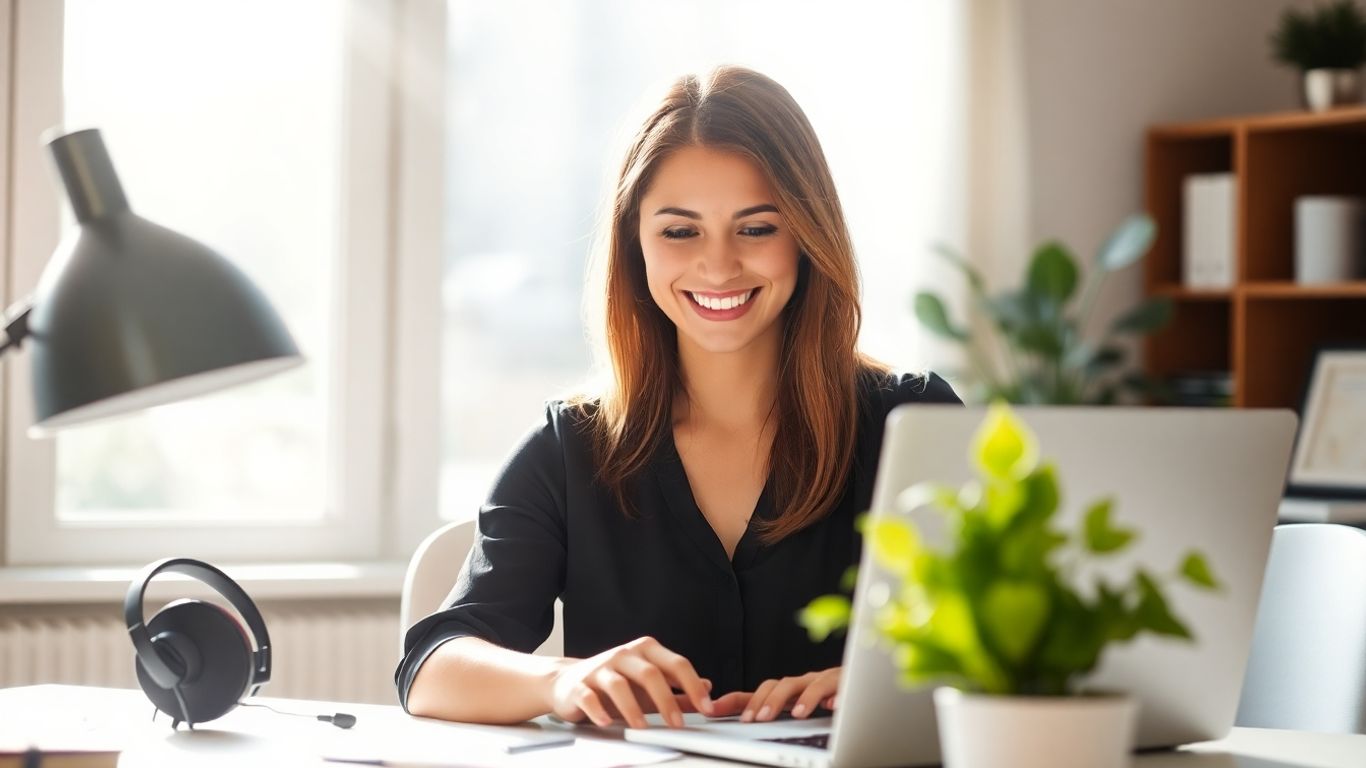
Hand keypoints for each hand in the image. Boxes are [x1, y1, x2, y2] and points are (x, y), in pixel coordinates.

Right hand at [546, 636, 713, 728]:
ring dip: (633, 708)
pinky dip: (598, 710)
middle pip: (650, 673)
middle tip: (677, 724)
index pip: (676, 663)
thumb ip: (678, 690)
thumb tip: (707, 689)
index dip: (692, 685)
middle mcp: (624, 655)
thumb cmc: (615, 684)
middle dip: (666, 700)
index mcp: (646, 651)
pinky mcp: (579, 685)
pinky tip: (607, 722)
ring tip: (643, 727)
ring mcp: (600, 668)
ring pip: (619, 684)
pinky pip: (589, 696)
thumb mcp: (649, 687)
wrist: (568, 682)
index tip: (706, 707)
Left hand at [710, 667, 840, 721]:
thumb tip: (746, 724)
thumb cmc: (831, 699)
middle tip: (757, 719)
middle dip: (768, 701)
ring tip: (796, 714)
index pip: (759, 693)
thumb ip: (777, 717)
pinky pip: (842, 685)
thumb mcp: (799, 711)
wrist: (866, 686)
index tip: (713, 710)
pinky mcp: (849, 681)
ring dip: (802, 698)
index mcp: (790, 691)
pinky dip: (836, 694)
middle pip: (781, 684)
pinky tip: (833, 706)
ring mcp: (826, 680)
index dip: (737, 701)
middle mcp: (805, 683)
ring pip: (810, 683)